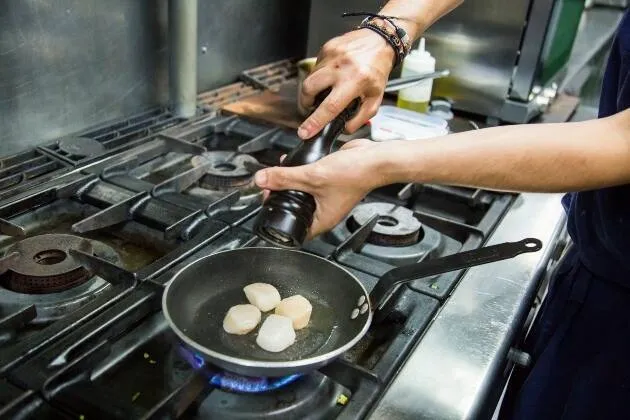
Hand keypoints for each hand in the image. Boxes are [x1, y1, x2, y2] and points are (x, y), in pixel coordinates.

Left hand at [254, 139, 393, 238]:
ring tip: (279, 174)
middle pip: (295, 209)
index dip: (277, 218)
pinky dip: (301, 173)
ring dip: (289, 183)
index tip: (267, 202)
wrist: (375, 159)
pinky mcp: (331, 182)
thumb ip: (285, 178)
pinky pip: (311, 180)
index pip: (293, 229)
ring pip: (302, 193)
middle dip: (280, 196)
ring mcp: (328, 197)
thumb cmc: (355, 175)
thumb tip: (262, 179)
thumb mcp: (313, 176)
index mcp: (322, 220)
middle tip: (270, 186)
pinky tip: (295, 163)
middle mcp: (325, 211)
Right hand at [298, 29, 394, 138]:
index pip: (330, 106)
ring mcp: (332, 55)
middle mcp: (342, 67)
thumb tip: (344, 129)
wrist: (380, 40)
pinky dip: (320, 75)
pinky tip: (331, 75)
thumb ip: (360, 117)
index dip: (315, 122)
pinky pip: (315, 67)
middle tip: (312, 107)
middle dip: (306, 102)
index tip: (304, 132)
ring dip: (313, 89)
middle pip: (309, 89)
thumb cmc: (378, 70)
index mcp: (356, 81)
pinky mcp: (327, 48)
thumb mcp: (376, 98)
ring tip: (326, 89)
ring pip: (310, 78)